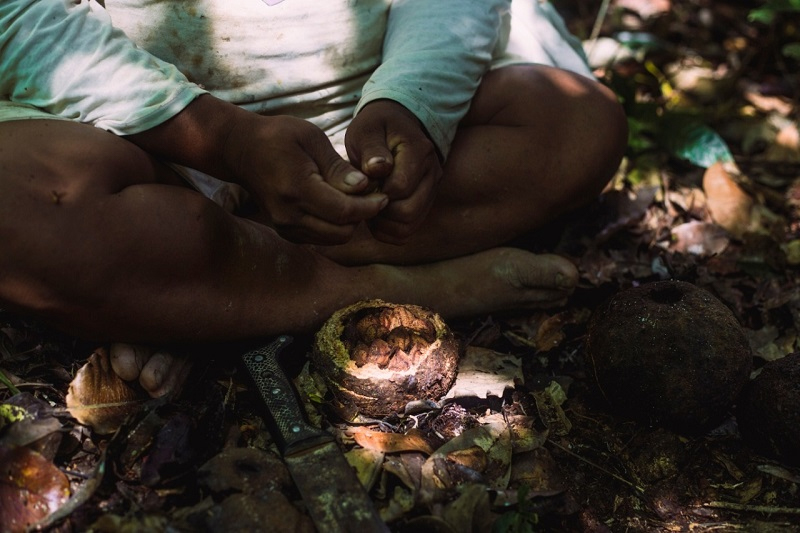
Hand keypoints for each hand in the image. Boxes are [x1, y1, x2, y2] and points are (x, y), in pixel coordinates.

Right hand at [226, 114, 387, 243]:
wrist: (241, 151)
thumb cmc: (278, 136)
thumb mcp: (311, 138)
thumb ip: (338, 166)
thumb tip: (363, 186)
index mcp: (297, 188)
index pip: (344, 211)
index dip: (370, 206)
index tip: (384, 194)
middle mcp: (289, 214)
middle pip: (342, 231)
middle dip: (363, 215)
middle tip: (373, 195)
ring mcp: (286, 226)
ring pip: (334, 239)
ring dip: (351, 223)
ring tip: (357, 199)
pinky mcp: (287, 232)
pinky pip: (322, 238)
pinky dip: (337, 226)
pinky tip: (340, 205)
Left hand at [345, 100, 442, 243]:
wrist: (396, 126)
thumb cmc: (377, 128)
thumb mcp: (368, 129)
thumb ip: (372, 149)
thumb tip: (376, 170)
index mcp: (419, 151)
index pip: (401, 186)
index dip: (376, 191)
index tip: (363, 182)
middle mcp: (432, 174)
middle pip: (408, 212)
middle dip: (380, 211)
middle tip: (363, 197)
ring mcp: (431, 192)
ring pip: (409, 227)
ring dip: (383, 223)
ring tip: (368, 205)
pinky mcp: (424, 205)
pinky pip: (407, 231)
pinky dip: (388, 230)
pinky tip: (375, 214)